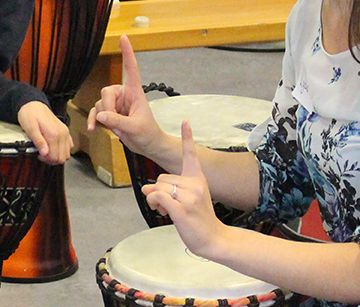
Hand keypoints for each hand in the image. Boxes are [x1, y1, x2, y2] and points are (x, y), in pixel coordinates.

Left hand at [17, 101, 72, 163]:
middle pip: (62, 158)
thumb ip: (38, 141)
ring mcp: (65, 133)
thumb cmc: (30, 115)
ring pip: (67, 154)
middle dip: (51, 160)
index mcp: (54, 134)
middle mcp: (62, 134)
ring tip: (46, 152)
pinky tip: (53, 147)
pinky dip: (62, 150)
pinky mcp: (65, 131)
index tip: (38, 155)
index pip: (55, 157)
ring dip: (57, 156)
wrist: (34, 104)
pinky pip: (69, 146)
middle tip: (41, 155)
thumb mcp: (30, 128)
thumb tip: (45, 153)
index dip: (46, 160)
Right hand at [89, 35, 171, 162]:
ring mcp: (116, 104)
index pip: (131, 68)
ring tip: (118, 131)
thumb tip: (101, 115)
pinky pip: (96, 113)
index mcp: (135, 92)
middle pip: (106, 92)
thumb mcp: (134, 128)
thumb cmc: (147, 134)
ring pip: (100, 104)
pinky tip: (92, 129)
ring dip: (105, 119)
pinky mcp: (109, 114)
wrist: (148, 146)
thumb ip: (118, 121)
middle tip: (116, 125)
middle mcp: (124, 94)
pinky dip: (93, 121)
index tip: (124, 37)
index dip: (127, 52)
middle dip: (107, 109)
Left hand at [141, 120, 223, 257]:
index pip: (190, 154)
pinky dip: (154, 203)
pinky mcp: (181, 208)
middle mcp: (194, 184)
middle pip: (161, 177)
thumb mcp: (190, 199)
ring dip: (154, 199)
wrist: (213, 238)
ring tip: (165, 210)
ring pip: (157, 187)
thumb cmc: (199, 219)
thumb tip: (146, 189)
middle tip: (166, 205)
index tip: (185, 121)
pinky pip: (157, 196)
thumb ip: (169, 190)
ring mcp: (189, 196)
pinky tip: (162, 212)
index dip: (187, 137)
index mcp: (198, 178)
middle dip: (158, 190)